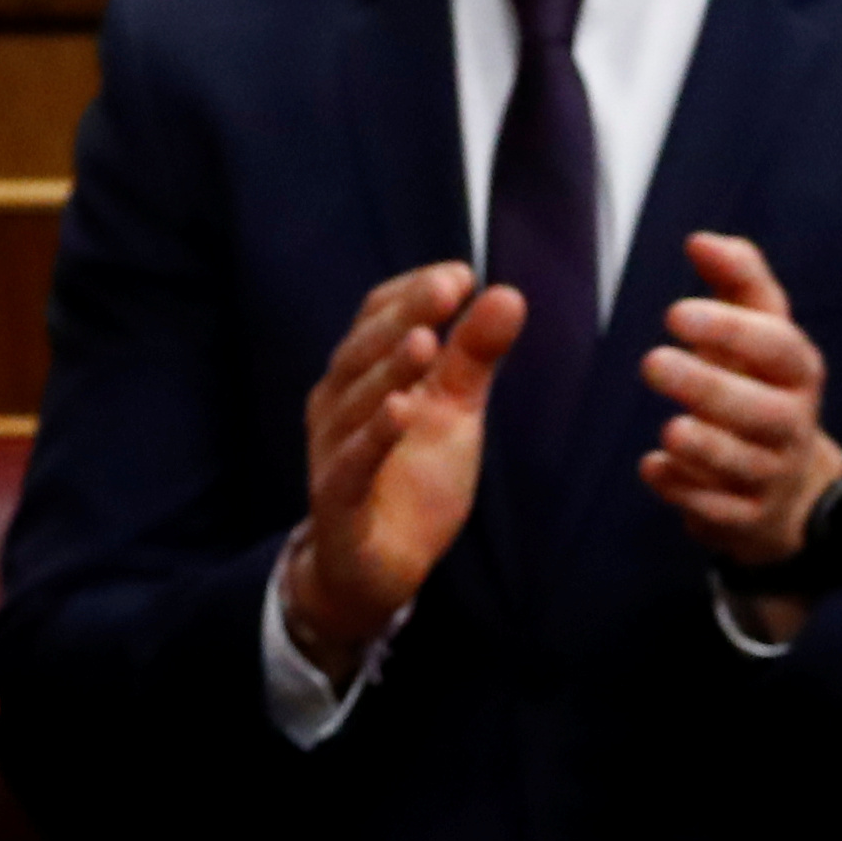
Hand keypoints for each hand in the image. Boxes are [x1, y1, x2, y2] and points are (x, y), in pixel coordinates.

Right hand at [281, 264, 519, 680]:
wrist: (377, 566)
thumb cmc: (411, 477)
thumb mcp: (454, 409)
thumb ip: (475, 355)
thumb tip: (509, 293)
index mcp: (363, 372)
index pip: (378, 315)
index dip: (414, 291)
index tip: (461, 274)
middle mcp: (338, 402)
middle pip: (364, 348)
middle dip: (406, 315)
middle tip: (447, 290)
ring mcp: (332, 450)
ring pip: (355, 402)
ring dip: (389, 370)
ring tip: (425, 343)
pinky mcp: (336, 499)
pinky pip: (351, 463)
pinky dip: (373, 437)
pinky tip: (401, 412)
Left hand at [636, 232, 839, 572]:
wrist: (789, 489)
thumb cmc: (761, 387)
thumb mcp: (761, 332)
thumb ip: (737, 281)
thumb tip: (698, 240)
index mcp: (797, 371)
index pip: (778, 348)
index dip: (731, 330)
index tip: (674, 312)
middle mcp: (792, 424)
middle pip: (763, 411)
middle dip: (709, 386)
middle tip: (650, 361)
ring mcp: (772, 475)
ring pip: (745, 464)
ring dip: (706, 447)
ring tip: (670, 429)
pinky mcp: (747, 519)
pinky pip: (720, 510)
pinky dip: (686, 492)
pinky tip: (655, 469)